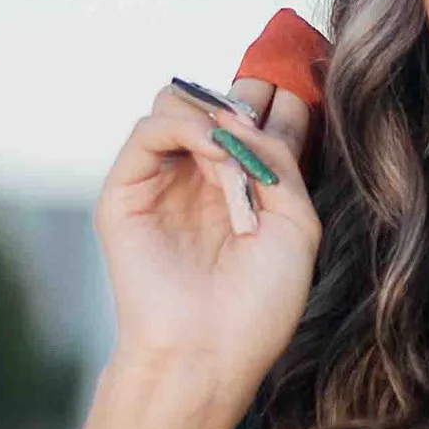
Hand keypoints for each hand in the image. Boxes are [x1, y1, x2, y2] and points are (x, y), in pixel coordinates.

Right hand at [93, 68, 320, 391]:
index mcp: (250, 188)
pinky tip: (215, 151)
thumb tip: (242, 115)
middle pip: (219, 101)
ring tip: (237, 157)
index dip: (280, 94)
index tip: (301, 77)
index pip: (260, 118)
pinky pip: (151, 127)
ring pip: (180, 104)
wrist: (211, 351)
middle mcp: (206, 179)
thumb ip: (278, 159)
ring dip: (217, 118)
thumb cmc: (261, 303)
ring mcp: (164, 181)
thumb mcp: (297, 222)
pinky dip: (188, 126)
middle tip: (268, 103)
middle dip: (248, 93)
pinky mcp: (127, 190)